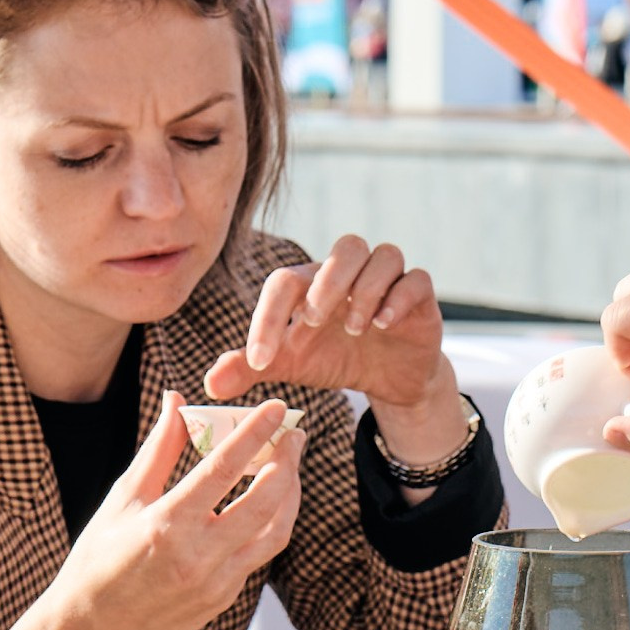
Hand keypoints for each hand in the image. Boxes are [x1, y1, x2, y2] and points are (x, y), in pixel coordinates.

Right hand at [3, 393, 302, 629]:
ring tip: (288, 467)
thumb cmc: (98, 561)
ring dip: (290, 495)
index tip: (275, 408)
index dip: (254, 434)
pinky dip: (268, 523)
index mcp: (168, 525)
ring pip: (276, 532)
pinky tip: (265, 503)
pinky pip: (258, 554)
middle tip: (294, 435)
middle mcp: (198, 556)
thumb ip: (158, 449)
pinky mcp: (224, 598)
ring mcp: (217, 583)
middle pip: (266, 501)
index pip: (224, 469)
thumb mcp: (123, 499)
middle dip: (288, 462)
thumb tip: (176, 400)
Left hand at [205, 236, 461, 459]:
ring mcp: (389, 280)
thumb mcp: (290, 365)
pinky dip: (399, 298)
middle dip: (328, 282)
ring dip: (365, 290)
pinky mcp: (419, 296)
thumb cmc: (334, 359)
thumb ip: (251, 368)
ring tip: (354, 328)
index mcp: (313, 284)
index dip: (268, 317)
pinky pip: (416, 279)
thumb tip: (209, 382)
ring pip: (383, 255)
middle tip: (313, 321)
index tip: (260, 360)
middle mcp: (351, 273)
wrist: (387, 379)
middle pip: (345, 247)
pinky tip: (383, 324)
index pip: (286, 281)